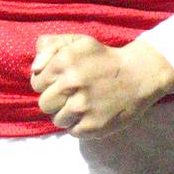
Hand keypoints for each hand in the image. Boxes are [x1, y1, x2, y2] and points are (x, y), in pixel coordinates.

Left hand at [29, 35, 173, 137]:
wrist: (139, 75)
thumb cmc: (103, 58)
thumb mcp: (78, 42)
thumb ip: (50, 46)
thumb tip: (35, 68)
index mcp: (64, 61)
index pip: (36, 83)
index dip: (47, 83)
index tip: (61, 80)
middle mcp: (71, 83)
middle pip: (44, 104)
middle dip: (56, 99)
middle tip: (72, 94)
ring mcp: (82, 107)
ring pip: (57, 120)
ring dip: (67, 114)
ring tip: (83, 103)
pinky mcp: (93, 126)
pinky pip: (72, 131)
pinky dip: (80, 124)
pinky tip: (92, 113)